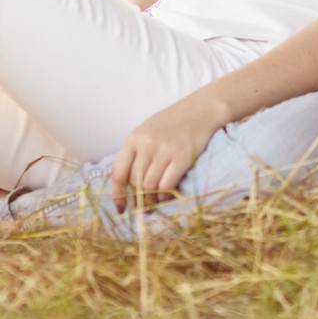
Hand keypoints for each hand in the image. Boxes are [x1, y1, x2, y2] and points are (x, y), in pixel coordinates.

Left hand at [110, 95, 226, 214]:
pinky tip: (166, 196)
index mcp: (133, 139)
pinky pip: (167, 185)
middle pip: (135, 183)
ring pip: (150, 186)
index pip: (118, 173)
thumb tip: (127, 185)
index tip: (121, 209)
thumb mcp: (146, 132)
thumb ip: (135, 154)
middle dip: (138, 199)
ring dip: (152, 199)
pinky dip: (164, 195)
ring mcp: (164, 151)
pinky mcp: (182, 158)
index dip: (118, 195)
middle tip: (143, 206)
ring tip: (155, 202)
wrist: (200, 110)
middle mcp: (146, 145)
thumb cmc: (171, 122)